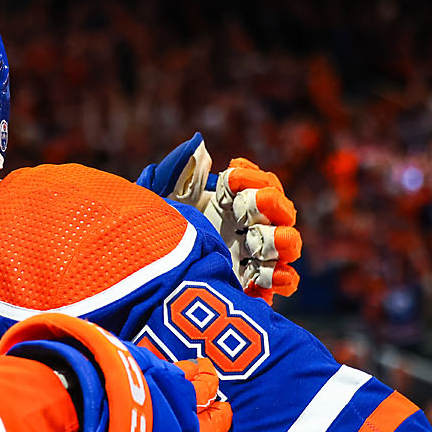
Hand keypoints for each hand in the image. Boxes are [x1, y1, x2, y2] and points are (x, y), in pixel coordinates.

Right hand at [0, 313, 232, 431]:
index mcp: (175, 387)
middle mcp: (185, 421)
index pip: (201, 380)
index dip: (205, 376)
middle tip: (219, 415)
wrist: (86, 414)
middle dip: (220, 418)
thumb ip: (115, 355)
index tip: (205, 373)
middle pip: (216, 421)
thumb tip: (88, 339)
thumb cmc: (95, 379)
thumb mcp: (112, 353)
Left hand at [138, 134, 300, 303]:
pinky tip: (271, 277)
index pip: (259, 184)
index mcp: (231, 205)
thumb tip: (197, 146)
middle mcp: (246, 228)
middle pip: (280, 211)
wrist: (145, 274)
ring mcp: (252, 257)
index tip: (231, 174)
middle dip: (272, 204)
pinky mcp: (251, 285)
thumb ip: (178, 172)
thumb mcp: (161, 201)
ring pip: (285, 244)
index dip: (251, 177)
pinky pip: (282, 282)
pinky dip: (283, 279)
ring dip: (281, 240)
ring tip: (262, 242)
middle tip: (253, 203)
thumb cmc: (154, 232)